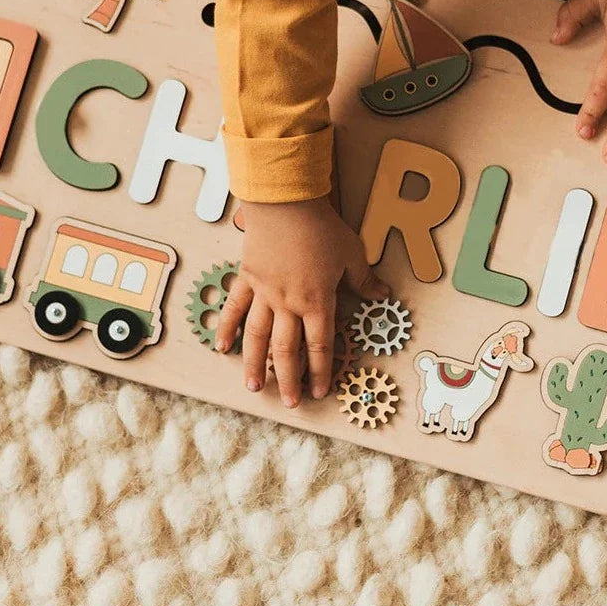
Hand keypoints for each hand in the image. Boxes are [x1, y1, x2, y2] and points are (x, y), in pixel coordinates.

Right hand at [215, 198, 388, 407]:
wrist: (285, 203)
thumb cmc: (321, 227)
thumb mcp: (351, 253)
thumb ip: (364, 280)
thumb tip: (383, 295)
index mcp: (316, 302)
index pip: (319, 346)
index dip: (320, 371)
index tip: (319, 391)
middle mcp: (288, 304)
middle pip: (286, 350)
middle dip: (288, 379)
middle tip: (288, 403)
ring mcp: (264, 293)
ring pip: (256, 336)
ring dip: (254, 364)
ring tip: (253, 386)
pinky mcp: (247, 278)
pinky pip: (235, 308)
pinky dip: (228, 328)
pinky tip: (223, 347)